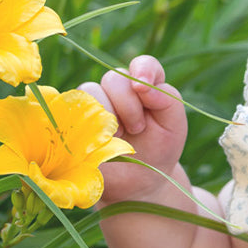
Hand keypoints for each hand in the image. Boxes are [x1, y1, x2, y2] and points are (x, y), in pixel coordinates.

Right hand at [78, 54, 188, 206]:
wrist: (139, 183)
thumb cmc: (159, 151)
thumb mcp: (174, 125)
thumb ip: (167, 99)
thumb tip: (142, 84)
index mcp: (144, 86)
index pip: (143, 64)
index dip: (143, 69)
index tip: (143, 86)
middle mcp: (118, 90)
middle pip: (115, 78)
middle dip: (129, 104)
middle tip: (138, 129)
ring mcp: (95, 104)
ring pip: (92, 90)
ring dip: (109, 116)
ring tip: (120, 139)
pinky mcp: (76, 119)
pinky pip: (73, 108)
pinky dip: (88, 124)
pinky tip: (100, 141)